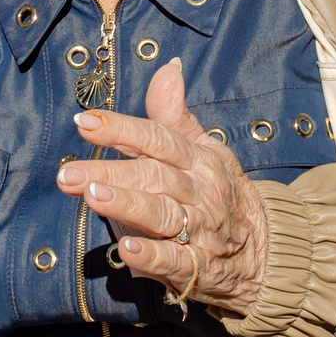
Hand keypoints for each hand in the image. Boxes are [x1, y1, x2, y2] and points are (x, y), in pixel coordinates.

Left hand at [57, 58, 269, 318]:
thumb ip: (175, 116)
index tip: (84, 123)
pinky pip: (176, 260)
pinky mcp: (199, 268)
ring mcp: (200, 230)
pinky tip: (126, 249)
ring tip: (92, 196)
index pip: (157, 138)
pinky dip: (151, 256)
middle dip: (110, 172)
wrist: (266, 252)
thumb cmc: (222, 195)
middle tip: (69, 173)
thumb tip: (167, 68)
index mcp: (198, 159)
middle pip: (152, 176)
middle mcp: (199, 191)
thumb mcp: (206, 151)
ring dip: (127, 205)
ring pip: (161, 214)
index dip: (120, 129)